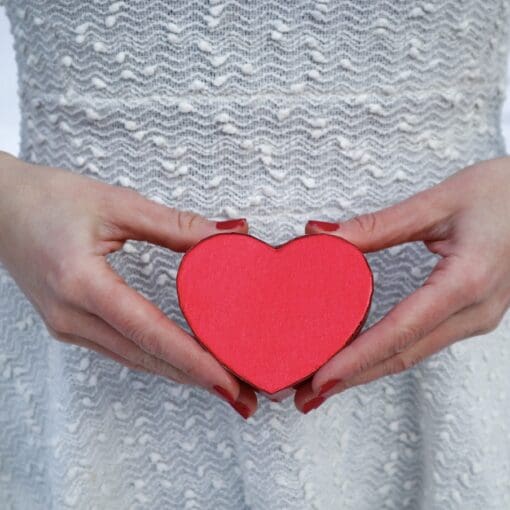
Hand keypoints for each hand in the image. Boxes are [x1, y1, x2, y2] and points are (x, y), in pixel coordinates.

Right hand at [0, 151, 256, 418]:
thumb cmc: (47, 200)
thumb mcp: (117, 204)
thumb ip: (175, 225)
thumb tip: (227, 235)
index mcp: (81, 283)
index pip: (150, 332)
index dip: (194, 360)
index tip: (229, 380)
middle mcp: (71, 316)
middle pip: (147, 357)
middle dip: (197, 378)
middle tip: (242, 394)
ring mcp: (67, 327)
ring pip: (135, 359)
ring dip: (180, 372)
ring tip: (221, 382)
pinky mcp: (70, 326)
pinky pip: (122, 350)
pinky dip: (157, 358)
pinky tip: (182, 360)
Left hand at [294, 156, 509, 413]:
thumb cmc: (507, 194)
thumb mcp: (439, 202)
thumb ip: (377, 225)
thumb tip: (324, 236)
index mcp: (466, 282)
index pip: (399, 332)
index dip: (356, 359)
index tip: (321, 377)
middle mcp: (476, 311)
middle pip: (402, 355)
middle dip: (352, 378)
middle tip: (308, 393)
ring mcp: (478, 318)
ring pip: (412, 354)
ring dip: (366, 370)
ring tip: (325, 380)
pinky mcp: (473, 314)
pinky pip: (423, 342)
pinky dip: (387, 354)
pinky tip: (362, 356)